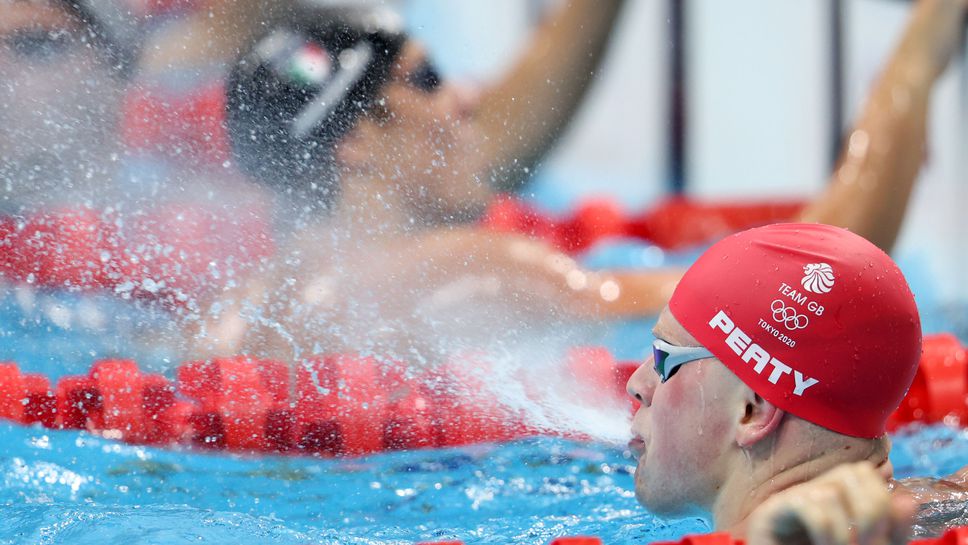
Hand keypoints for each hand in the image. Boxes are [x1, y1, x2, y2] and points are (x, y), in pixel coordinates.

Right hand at [746, 462, 915, 544]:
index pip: (867, 473)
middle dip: (871, 509)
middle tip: (867, 543)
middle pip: (853, 472)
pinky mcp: (769, 513)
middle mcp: (812, 490)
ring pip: (831, 490)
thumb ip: (887, 532)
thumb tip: (908, 499)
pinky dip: (825, 530)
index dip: (883, 500)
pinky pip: (807, 504)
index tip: (883, 537)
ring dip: (847, 531)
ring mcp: (789, 499)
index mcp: (836, 496)